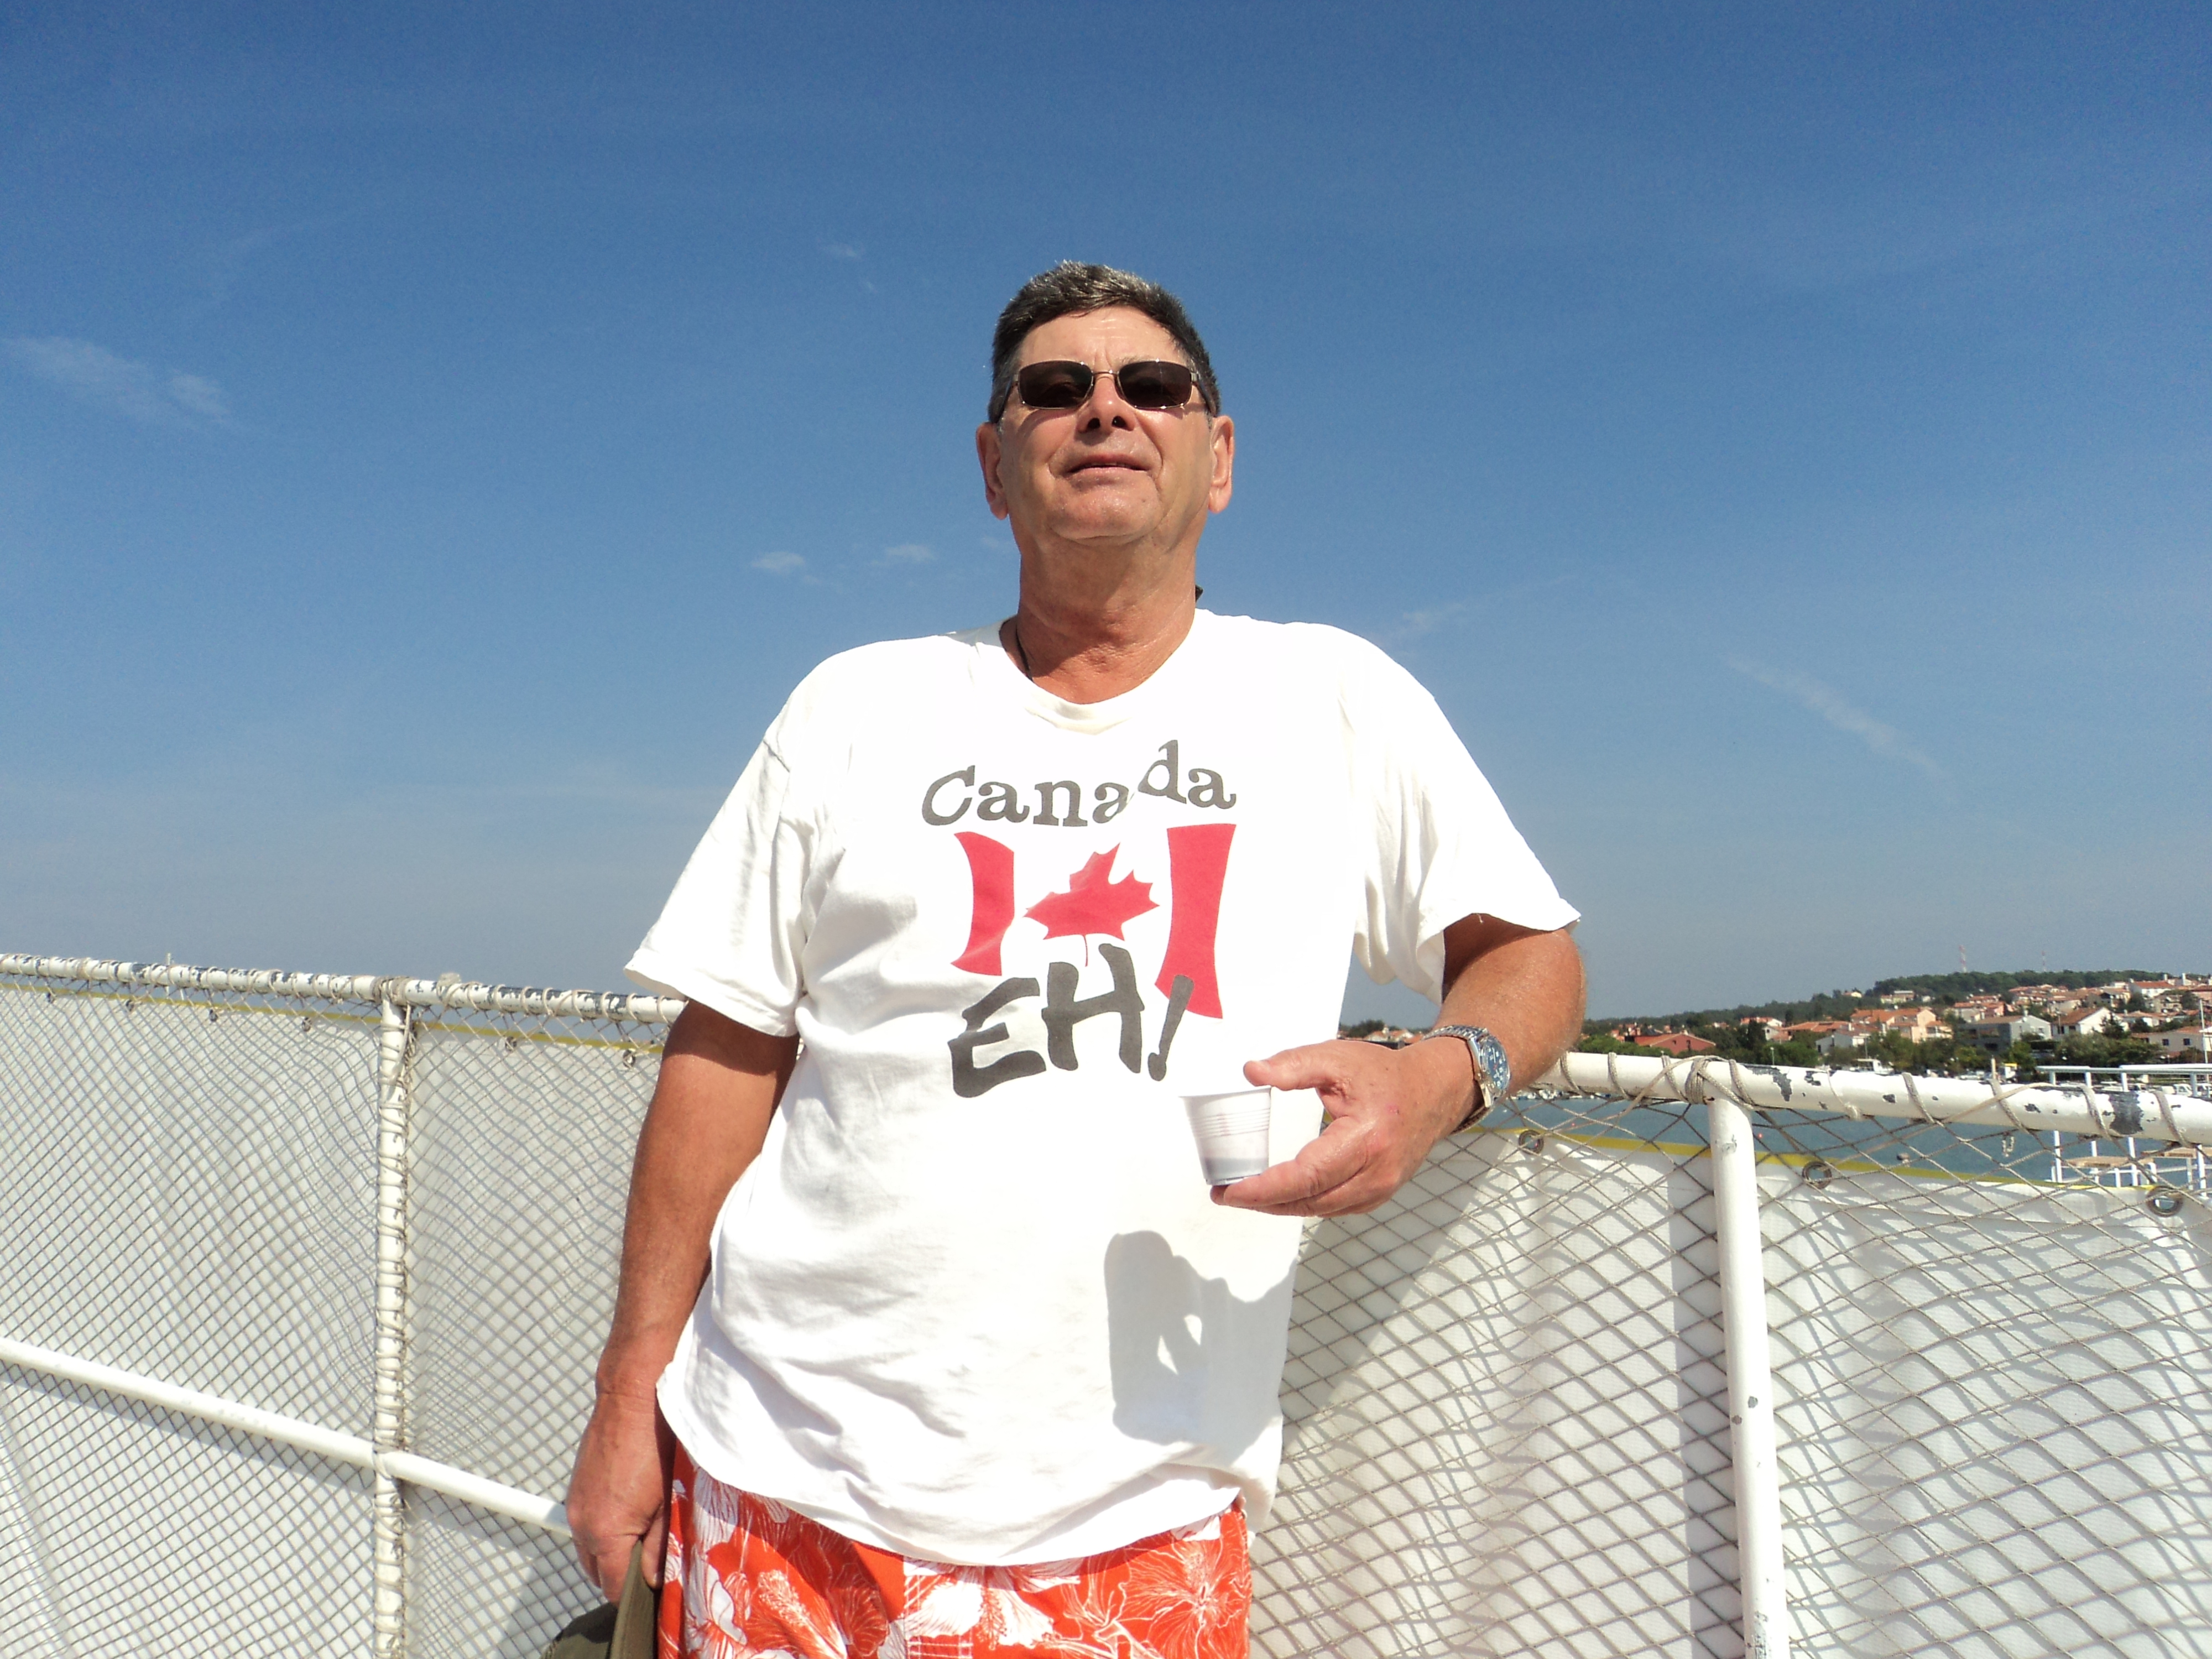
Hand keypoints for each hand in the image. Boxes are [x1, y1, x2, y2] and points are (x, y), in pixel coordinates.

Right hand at [566, 1390, 675, 1598]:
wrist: (632, 1398)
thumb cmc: (654, 1442)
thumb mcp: (668, 1501)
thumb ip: (661, 1546)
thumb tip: (656, 1577)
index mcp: (604, 1532)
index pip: (614, 1587)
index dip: (636, 1594)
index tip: (654, 1589)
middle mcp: (582, 1523)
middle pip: (597, 1572)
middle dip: (622, 1574)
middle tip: (652, 1564)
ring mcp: (575, 1505)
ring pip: (589, 1549)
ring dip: (611, 1551)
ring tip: (643, 1536)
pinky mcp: (575, 1489)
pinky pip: (585, 1525)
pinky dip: (602, 1529)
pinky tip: (629, 1513)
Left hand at [1214, 1037, 1471, 1216]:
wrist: (1433, 1092)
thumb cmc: (1385, 1075)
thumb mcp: (1338, 1058)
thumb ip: (1294, 1065)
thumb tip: (1251, 1071)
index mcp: (1366, 1139)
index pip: (1307, 1175)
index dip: (1265, 1189)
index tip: (1229, 1191)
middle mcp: (1377, 1173)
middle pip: (1310, 1201)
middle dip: (1263, 1202)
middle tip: (1224, 1195)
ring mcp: (1381, 1189)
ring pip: (1320, 1209)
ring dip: (1280, 1207)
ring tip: (1244, 1195)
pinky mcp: (1379, 1194)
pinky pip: (1334, 1208)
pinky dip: (1304, 1204)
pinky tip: (1279, 1195)